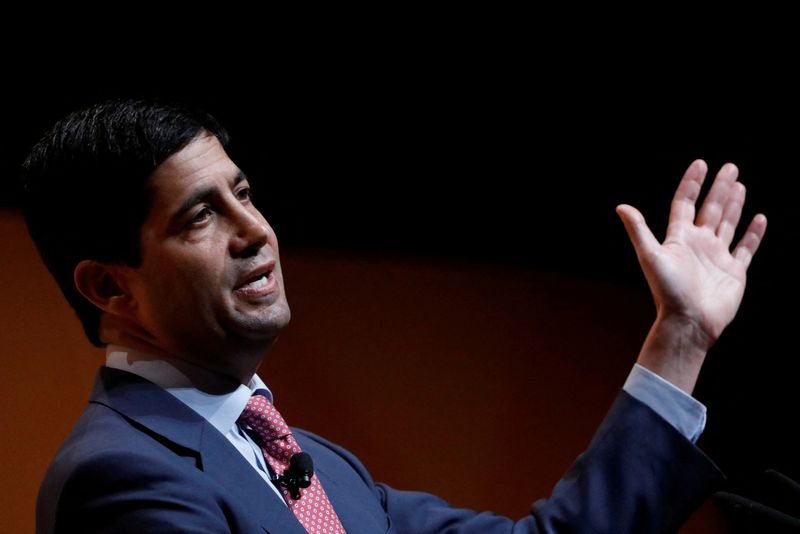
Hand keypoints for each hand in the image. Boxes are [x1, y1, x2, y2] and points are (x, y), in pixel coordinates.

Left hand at [616, 160, 766, 391]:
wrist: (688, 321)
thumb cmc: (667, 290)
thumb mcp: (650, 255)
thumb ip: (638, 230)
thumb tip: (621, 206)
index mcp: (679, 238)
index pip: (685, 203)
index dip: (692, 184)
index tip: (700, 164)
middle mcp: (698, 244)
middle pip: (711, 209)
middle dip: (720, 188)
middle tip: (730, 167)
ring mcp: (717, 257)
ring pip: (728, 224)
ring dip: (734, 204)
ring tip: (740, 184)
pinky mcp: (734, 271)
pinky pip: (746, 248)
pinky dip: (753, 233)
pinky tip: (759, 218)